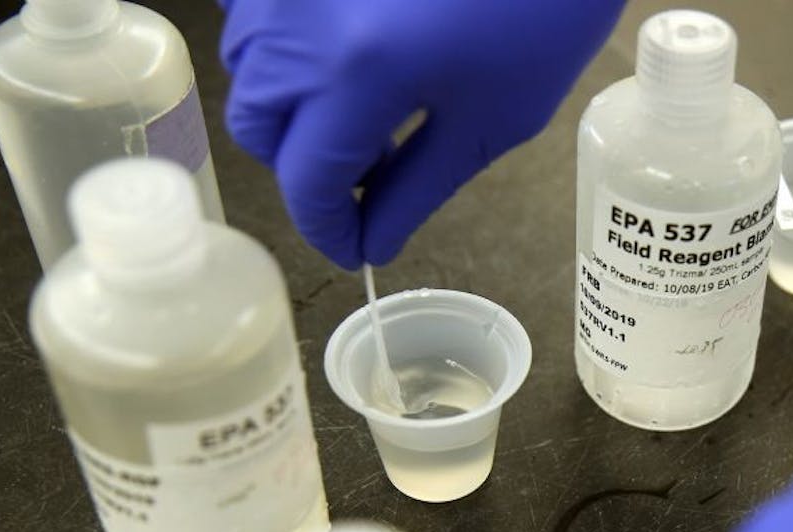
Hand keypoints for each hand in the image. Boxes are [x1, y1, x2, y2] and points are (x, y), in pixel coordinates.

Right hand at [219, 0, 623, 267]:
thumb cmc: (542, 17)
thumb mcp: (488, 122)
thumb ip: (417, 190)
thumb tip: (372, 240)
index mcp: (356, 72)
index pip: (306, 179)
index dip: (327, 228)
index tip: (354, 248)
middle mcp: (301, 22)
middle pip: (258, 125)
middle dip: (305, 166)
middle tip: (373, 172)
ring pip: (250, 67)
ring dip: (295, 106)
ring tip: (370, 110)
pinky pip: (261, 14)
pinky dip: (292, 49)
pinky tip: (351, 55)